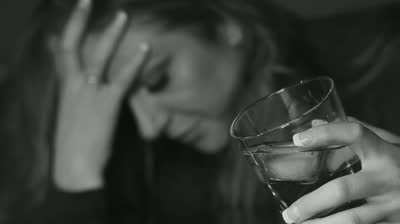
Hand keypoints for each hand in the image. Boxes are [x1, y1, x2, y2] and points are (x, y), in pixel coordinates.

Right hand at [52, 0, 148, 190]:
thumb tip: (80, 88)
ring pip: (98, 56)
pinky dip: (134, 63)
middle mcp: (73, 86)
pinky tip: (145, 49)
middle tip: (88, 0)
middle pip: (72, 46)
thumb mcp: (71, 116)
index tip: (75, 17)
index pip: (62, 54)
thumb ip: (76, 97)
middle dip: (78, 21)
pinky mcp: (106, 105)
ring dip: (111, 34)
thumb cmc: (75, 145)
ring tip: (122, 15)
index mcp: (65, 89)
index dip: (67, 33)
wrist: (74, 168)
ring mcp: (89, 94)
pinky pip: (122, 79)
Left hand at [282, 118, 399, 223]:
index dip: (325, 134)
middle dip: (311, 204)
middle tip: (289, 214)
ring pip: (352, 220)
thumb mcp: (391, 143)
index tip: (298, 139)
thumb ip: (357, 133)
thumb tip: (315, 123)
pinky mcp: (396, 222)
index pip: (353, 133)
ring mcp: (393, 204)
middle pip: (342, 190)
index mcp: (385, 151)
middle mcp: (388, 177)